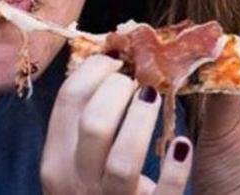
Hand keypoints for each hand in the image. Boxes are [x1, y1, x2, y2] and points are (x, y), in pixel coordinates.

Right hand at [41, 55, 193, 194]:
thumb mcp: (78, 163)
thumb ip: (85, 124)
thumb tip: (111, 60)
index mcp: (56, 160)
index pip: (68, 100)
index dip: (96, 69)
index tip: (119, 59)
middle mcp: (74, 183)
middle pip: (92, 121)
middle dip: (121, 90)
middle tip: (140, 81)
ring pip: (122, 156)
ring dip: (144, 120)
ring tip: (157, 100)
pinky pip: (162, 191)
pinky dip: (175, 166)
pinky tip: (183, 144)